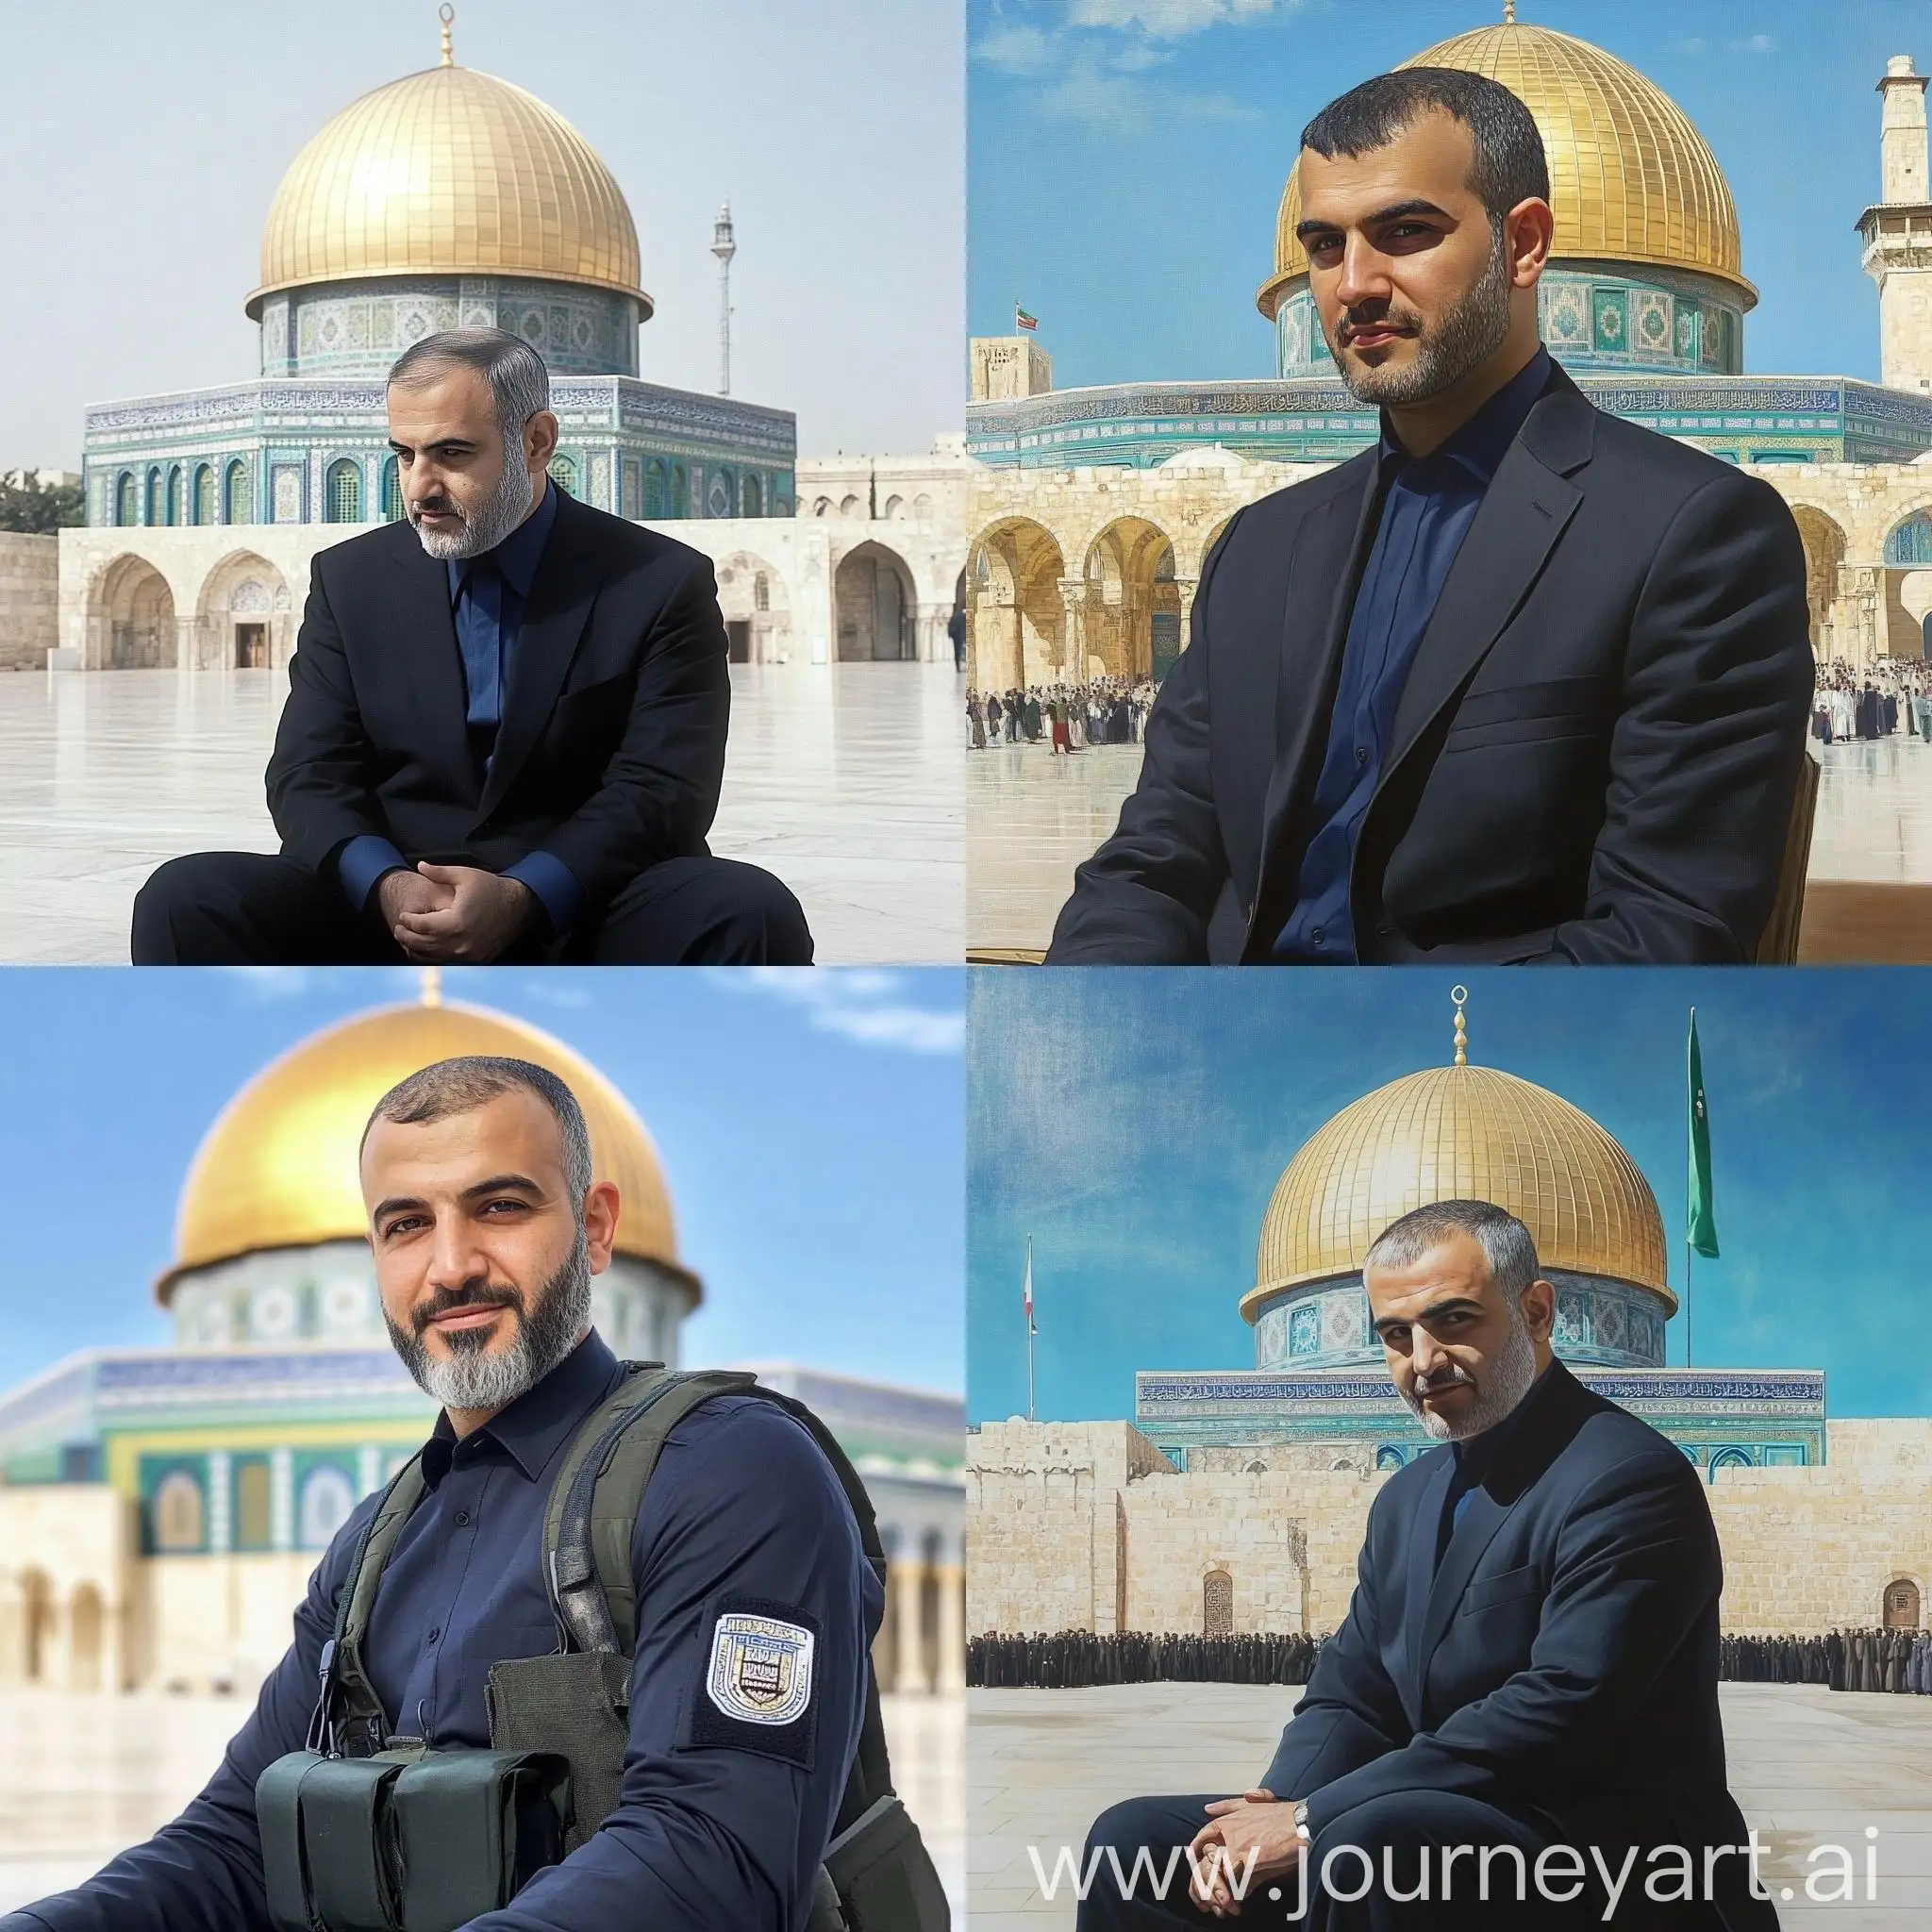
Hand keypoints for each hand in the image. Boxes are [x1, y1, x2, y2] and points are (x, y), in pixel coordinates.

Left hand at [392, 864, 534, 963]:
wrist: (518, 906)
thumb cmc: (491, 888)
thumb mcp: (464, 875)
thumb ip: (439, 872)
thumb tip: (419, 866)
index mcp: (455, 922)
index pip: (421, 926)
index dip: (408, 921)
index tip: (403, 916)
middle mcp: (461, 943)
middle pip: (423, 944)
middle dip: (407, 937)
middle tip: (399, 929)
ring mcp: (469, 955)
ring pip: (433, 957)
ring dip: (417, 949)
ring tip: (408, 939)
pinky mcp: (476, 959)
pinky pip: (447, 962)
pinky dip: (433, 956)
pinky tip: (427, 948)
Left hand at [1188, 1791, 1300, 1917]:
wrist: (1300, 1823)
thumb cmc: (1283, 1816)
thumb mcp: (1254, 1802)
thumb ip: (1231, 1805)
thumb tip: (1208, 1808)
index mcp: (1231, 1818)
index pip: (1205, 1833)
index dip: (1198, 1846)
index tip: (1194, 1857)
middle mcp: (1229, 1830)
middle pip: (1207, 1854)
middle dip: (1205, 1872)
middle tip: (1206, 1886)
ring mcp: (1236, 1845)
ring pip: (1216, 1868)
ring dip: (1217, 1884)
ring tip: (1222, 1898)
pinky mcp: (1247, 1859)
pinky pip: (1231, 1879)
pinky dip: (1233, 1891)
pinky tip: (1237, 1900)